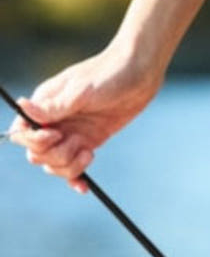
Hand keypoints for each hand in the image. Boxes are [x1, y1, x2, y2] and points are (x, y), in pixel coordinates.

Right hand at [7, 45, 161, 193]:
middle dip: (54, 155)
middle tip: (78, 143)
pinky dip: (75, 178)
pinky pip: (75, 165)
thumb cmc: (110, 72)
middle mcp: (56, 121)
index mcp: (45, 104)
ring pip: (55, 163)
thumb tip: (21, 105)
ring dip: (69, 166)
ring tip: (89, 152)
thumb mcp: (82, 90)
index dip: (33, 140)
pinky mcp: (90, 139)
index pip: (22, 132)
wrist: (142, 69)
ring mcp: (73, 132)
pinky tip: (83, 186)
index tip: (55, 134)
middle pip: (38, 153)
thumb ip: (54, 106)